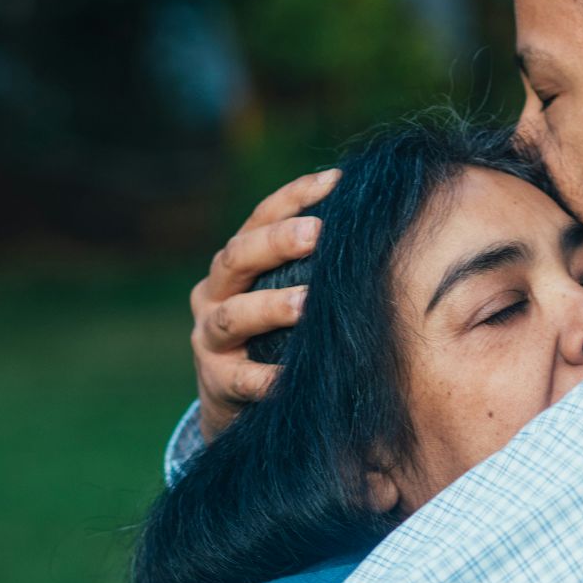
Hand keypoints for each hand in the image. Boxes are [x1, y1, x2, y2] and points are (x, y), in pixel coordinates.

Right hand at [188, 169, 338, 440]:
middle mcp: (214, 293)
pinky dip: (266, 378)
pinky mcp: (216, 382)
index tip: (336, 181)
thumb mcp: (282, 293)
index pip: (259, 219)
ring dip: (271, 306)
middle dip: (278, 243)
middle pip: (238, 257)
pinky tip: (291, 376)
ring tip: (307, 303)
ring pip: (234, 315)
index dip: (295, 197)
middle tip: (319, 233)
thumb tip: (371, 218)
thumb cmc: (272, 335)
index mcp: (233, 264)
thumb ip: (311, 264)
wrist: (230, 401)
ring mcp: (210, 337)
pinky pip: (241, 379)